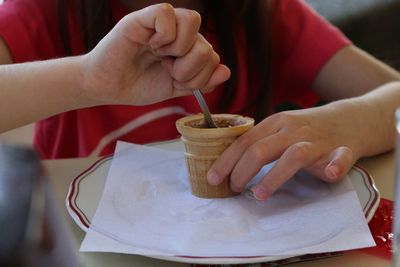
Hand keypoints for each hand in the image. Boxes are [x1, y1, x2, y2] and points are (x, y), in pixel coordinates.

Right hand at [80, 3, 229, 104]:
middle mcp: (179, 34)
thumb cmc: (138, 85)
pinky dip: (163, 34)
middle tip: (166, 69)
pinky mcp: (142, 18)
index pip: (212, 56)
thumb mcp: (174, 89)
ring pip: (193, 21)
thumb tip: (226, 71)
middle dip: (189, 68)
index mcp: (188, 49)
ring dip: (179, 49)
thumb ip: (200, 83)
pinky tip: (151, 44)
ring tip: (160, 55)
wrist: (108, 87)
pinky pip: (167, 13)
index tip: (176, 81)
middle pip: (206, 44)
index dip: (199, 76)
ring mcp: (162, 25)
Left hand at [206, 101, 379, 200]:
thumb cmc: (306, 129)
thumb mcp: (280, 129)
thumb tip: (228, 165)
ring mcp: (317, 140)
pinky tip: (331, 174)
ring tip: (259, 194)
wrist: (349, 119)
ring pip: (293, 156)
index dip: (226, 161)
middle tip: (233, 189)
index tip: (213, 178)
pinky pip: (340, 157)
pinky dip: (336, 166)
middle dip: (241, 171)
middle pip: (261, 149)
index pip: (244, 142)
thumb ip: (259, 143)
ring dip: (274, 177)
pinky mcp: (342, 150)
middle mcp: (293, 130)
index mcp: (275, 123)